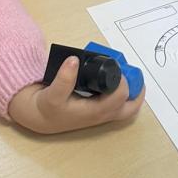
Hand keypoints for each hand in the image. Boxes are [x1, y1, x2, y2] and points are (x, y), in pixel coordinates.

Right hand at [8, 56, 145, 133]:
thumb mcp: (52, 94)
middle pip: (131, 107)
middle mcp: (102, 115)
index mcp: (96, 111)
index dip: (123, 81)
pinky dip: (124, 94)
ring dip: (132, 93)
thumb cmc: (48, 107)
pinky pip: (119, 105)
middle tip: (135, 73)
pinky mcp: (98, 112)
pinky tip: (119, 80)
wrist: (39, 117)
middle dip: (137, 90)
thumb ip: (63, 78)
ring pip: (126, 108)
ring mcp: (102, 115)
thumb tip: (74, 61)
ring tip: (130, 74)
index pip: (120, 96)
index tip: (116, 67)